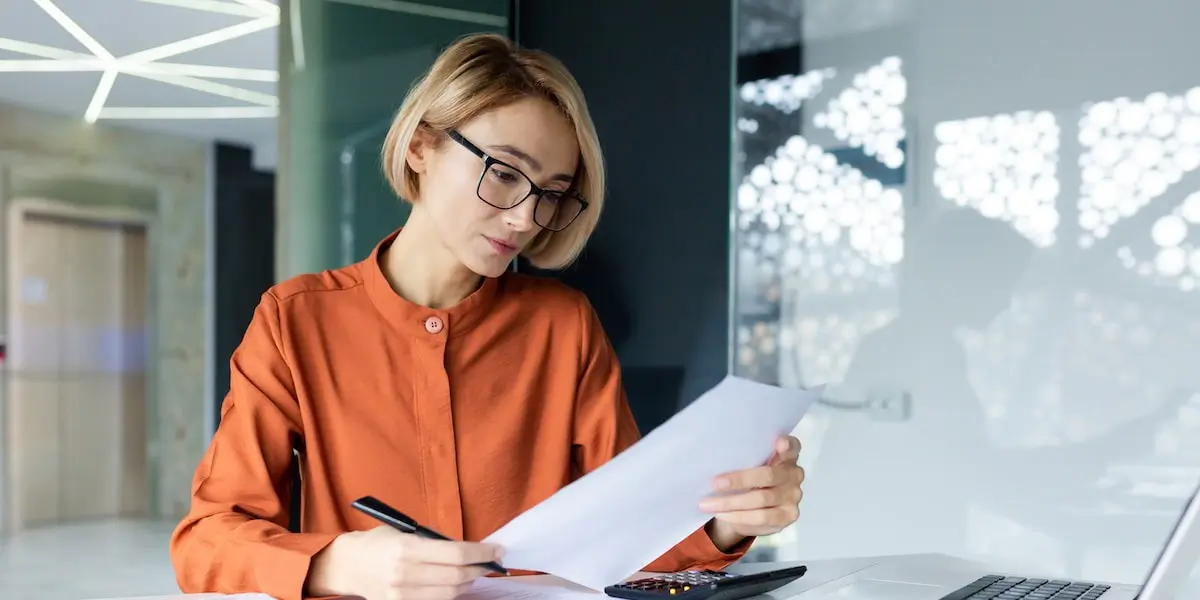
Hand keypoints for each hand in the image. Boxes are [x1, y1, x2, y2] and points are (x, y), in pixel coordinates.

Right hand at [307, 525, 504, 599]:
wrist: (349, 565)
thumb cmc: (380, 542)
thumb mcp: (406, 531)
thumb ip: (436, 541)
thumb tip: (469, 549)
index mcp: (408, 549)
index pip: (456, 554)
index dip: (482, 552)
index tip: (497, 550)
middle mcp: (405, 574)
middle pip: (457, 576)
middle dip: (480, 568)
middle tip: (491, 562)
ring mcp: (402, 594)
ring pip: (450, 593)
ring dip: (469, 582)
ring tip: (475, 572)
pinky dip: (452, 593)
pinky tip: (457, 583)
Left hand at [699, 435, 804, 543]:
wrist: (750, 511)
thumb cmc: (749, 481)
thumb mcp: (748, 467)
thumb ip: (745, 460)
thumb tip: (717, 460)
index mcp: (787, 456)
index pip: (792, 446)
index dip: (787, 444)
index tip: (779, 442)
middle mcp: (794, 475)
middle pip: (768, 475)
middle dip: (739, 480)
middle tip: (715, 483)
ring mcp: (793, 496)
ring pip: (761, 499)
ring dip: (731, 502)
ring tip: (709, 504)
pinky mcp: (787, 516)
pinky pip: (760, 517)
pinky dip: (738, 516)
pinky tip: (722, 514)